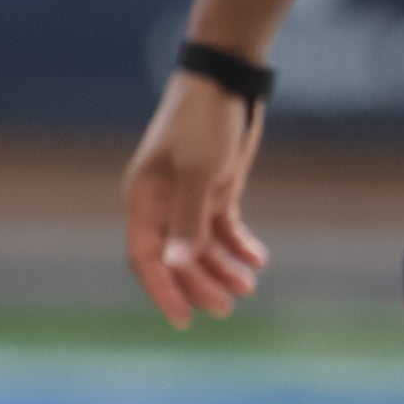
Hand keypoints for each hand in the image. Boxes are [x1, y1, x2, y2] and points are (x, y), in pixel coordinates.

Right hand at [123, 68, 273, 326]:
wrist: (225, 84)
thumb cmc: (202, 124)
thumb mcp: (197, 173)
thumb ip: (187, 221)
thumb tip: (174, 264)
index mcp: (145, 200)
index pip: (145, 256)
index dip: (163, 289)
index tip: (185, 319)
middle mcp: (162, 204)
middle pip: (175, 257)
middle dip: (200, 284)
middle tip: (228, 308)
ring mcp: (188, 197)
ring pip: (201, 246)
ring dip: (222, 268)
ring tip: (249, 286)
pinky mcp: (214, 189)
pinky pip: (223, 228)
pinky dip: (239, 245)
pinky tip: (258, 259)